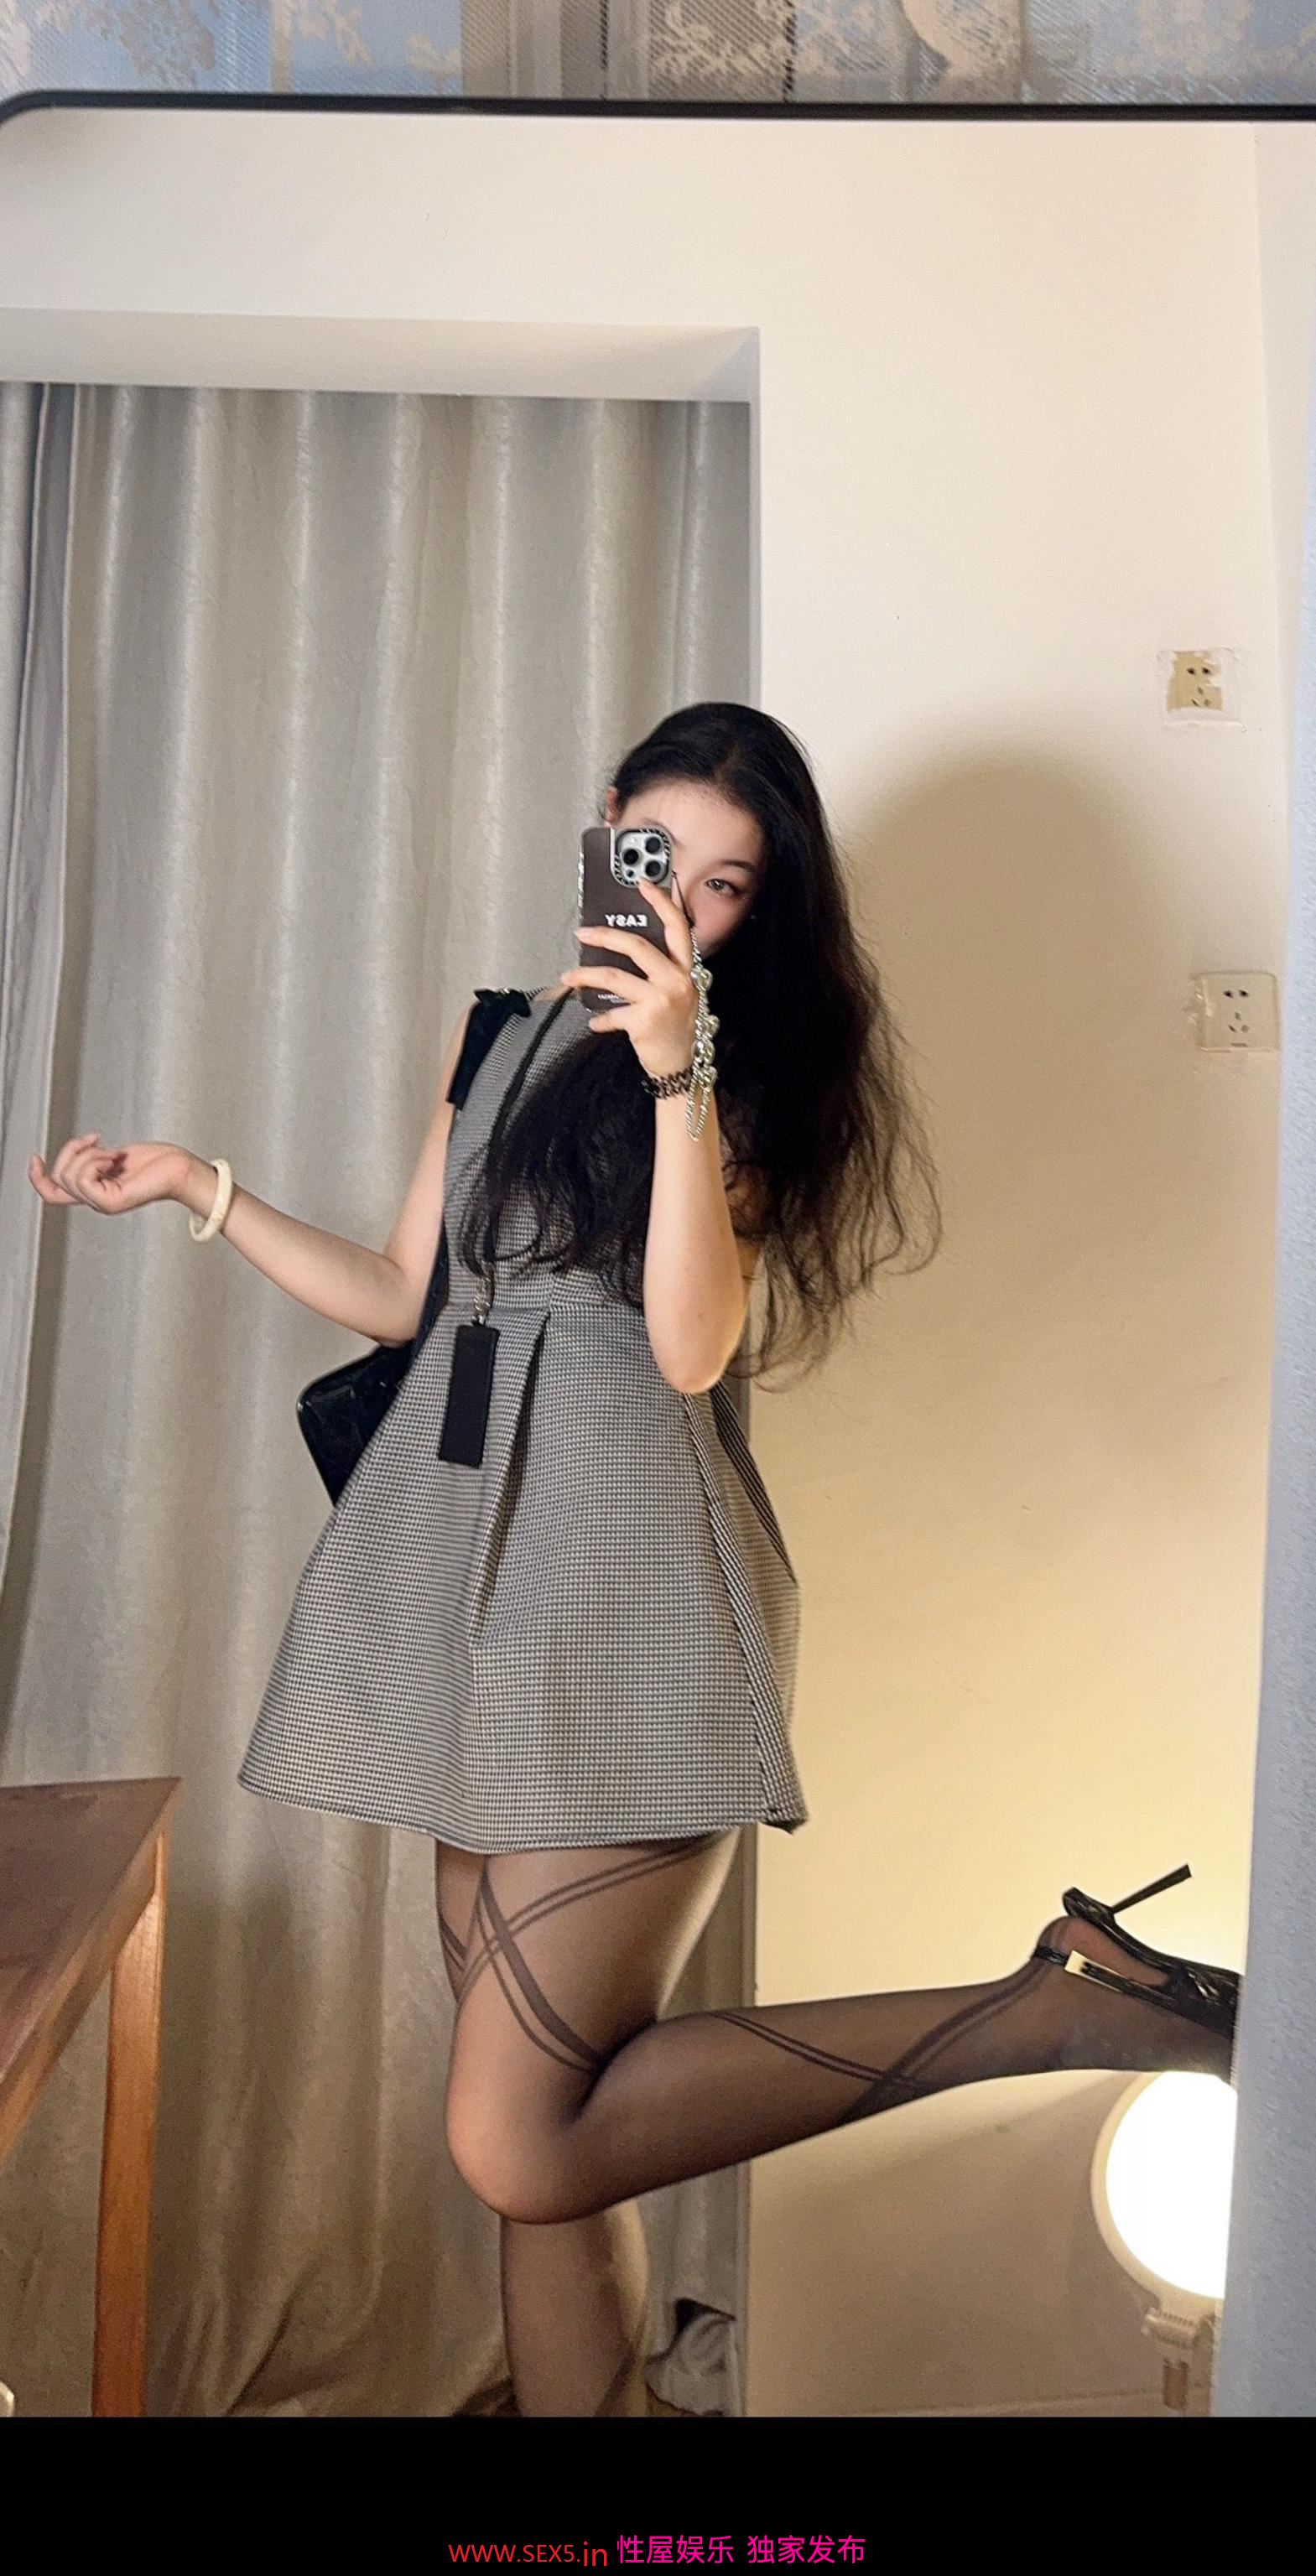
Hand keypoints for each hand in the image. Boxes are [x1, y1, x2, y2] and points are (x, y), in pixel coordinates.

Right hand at [28, 1134, 190, 1214]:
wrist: (181, 1170)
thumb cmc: (157, 1162)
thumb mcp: (114, 1156)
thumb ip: (93, 1159)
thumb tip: (78, 1151)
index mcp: (94, 1191)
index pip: (53, 1193)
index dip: (37, 1177)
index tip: (35, 1156)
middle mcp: (95, 1200)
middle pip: (58, 1177)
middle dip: (72, 1150)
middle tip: (101, 1142)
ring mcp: (102, 1204)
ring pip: (70, 1175)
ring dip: (88, 1154)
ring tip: (113, 1153)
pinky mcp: (111, 1202)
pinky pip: (84, 1178)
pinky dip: (95, 1160)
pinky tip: (114, 1158)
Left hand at [559, 876, 698, 1080]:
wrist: (681, 1066)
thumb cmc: (676, 1027)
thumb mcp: (678, 992)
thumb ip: (661, 970)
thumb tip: (625, 948)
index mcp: (686, 970)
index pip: (678, 927)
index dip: (662, 903)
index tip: (643, 884)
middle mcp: (676, 981)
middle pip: (637, 946)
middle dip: (606, 935)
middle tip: (584, 932)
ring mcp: (660, 1000)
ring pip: (615, 976)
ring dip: (586, 975)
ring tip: (569, 977)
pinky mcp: (644, 1020)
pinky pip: (611, 1012)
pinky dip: (600, 1018)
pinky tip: (595, 1021)